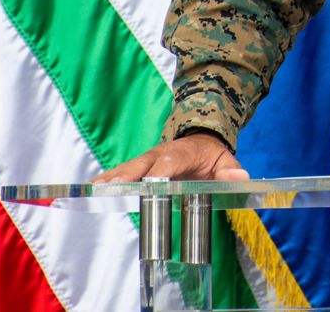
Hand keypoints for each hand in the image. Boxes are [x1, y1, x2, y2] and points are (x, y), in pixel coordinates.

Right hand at [93, 132, 248, 182]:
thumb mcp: (226, 160)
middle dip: (126, 175)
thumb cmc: (211, 155)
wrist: (200, 139)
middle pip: (141, 165)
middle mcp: (159, 155)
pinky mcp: (137, 168)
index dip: (160, 172)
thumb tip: (240, 177)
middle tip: (111, 187)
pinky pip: (118, 174)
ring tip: (90, 190)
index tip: (151, 183)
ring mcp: (146, 161)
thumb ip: (231, 170)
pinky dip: (103, 181)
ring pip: (125, 169)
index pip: (170, 162)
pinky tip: (88, 190)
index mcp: (182, 153)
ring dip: (108, 179)